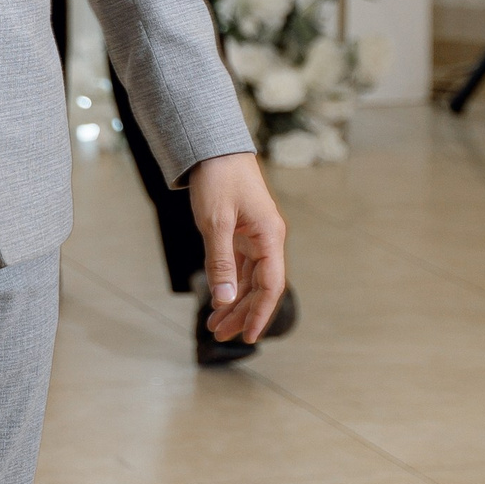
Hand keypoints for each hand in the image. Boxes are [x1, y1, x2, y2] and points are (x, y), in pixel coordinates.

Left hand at [189, 152, 286, 346]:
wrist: (214, 146)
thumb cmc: (218, 178)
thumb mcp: (216, 221)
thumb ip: (220, 261)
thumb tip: (224, 299)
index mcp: (270, 237)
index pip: (271, 286)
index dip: (260, 314)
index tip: (248, 337)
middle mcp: (268, 240)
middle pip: (260, 287)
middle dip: (242, 313)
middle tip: (220, 335)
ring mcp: (255, 237)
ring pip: (249, 279)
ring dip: (233, 302)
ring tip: (214, 325)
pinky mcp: (242, 232)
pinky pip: (239, 266)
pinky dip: (228, 284)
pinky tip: (217, 301)